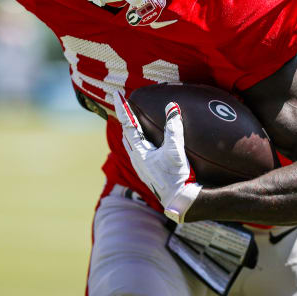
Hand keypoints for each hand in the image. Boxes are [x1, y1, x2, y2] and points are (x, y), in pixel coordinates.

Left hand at [114, 91, 201, 222]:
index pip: (128, 124)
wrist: (180, 201)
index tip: (117, 94)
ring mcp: (141, 166)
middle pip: (126, 133)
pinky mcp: (148, 171)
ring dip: (130, 129)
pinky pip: (138, 151)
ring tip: (130, 120)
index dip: (123, 108)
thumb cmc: (176, 176)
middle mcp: (137, 159)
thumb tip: (172, 106)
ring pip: (131, 143)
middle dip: (125, 118)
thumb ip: (173, 127)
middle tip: (123, 104)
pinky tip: (143, 142)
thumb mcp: (175, 150)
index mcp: (139, 152)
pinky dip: (137, 140)